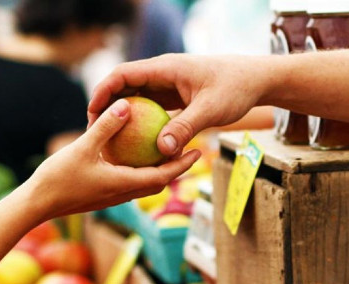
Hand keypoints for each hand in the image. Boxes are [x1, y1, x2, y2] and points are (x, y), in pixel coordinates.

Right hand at [25, 98, 200, 221]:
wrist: (36, 205)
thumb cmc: (58, 178)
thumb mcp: (82, 147)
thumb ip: (106, 127)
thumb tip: (126, 105)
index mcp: (125, 184)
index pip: (164, 176)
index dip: (183, 164)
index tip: (198, 152)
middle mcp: (124, 193)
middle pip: (159, 181)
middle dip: (177, 168)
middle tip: (191, 150)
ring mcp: (114, 197)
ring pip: (145, 184)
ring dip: (160, 170)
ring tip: (168, 151)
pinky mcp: (104, 196)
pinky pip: (130, 182)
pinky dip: (140, 171)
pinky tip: (135, 156)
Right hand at [88, 54, 266, 157]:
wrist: (256, 81)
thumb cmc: (236, 89)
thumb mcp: (210, 110)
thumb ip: (185, 128)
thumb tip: (162, 150)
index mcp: (165, 68)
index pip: (123, 74)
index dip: (103, 92)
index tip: (92, 113)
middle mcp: (163, 74)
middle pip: (125, 87)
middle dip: (108, 107)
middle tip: (95, 132)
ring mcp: (169, 86)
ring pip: (138, 99)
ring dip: (125, 117)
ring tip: (111, 141)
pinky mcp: (177, 97)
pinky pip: (153, 109)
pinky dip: (144, 124)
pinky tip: (139, 145)